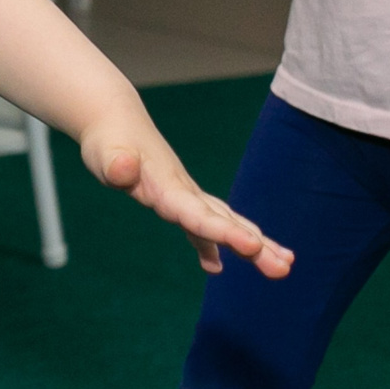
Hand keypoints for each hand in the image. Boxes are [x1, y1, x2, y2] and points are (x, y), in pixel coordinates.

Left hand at [79, 115, 291, 277]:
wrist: (115, 121)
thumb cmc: (108, 141)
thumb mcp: (105, 153)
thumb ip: (116, 164)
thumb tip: (124, 168)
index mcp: (169, 187)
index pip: (200, 215)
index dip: (225, 232)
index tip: (253, 247)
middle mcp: (184, 192)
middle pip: (225, 222)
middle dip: (255, 245)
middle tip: (284, 268)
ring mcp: (184, 196)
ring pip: (224, 222)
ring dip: (252, 244)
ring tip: (283, 266)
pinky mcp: (176, 199)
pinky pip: (202, 225)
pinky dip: (212, 244)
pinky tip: (215, 267)